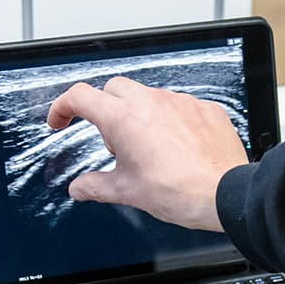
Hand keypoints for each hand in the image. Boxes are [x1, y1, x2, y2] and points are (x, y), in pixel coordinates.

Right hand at [45, 76, 248, 230]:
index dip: (63, 107)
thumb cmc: (178, 191)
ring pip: (148, 96)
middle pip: (113, 89)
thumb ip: (95, 186)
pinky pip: (179, 106)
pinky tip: (176, 146)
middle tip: (113, 143)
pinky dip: (170, 120)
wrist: (223, 193)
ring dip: (139, 115)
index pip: (79, 96)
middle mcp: (150, 102)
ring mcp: (179, 102)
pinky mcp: (203, 108)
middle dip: (105, 110)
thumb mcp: (127, 192)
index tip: (61, 120)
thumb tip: (80, 188)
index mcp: (123, 119)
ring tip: (148, 150)